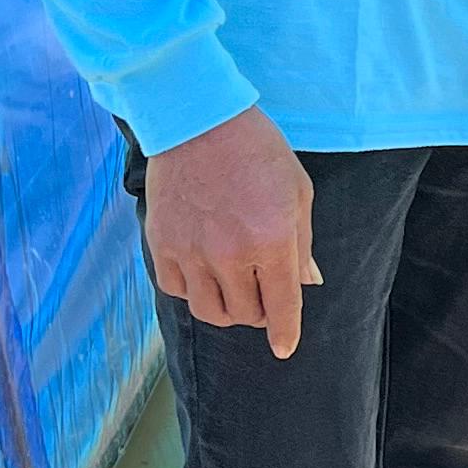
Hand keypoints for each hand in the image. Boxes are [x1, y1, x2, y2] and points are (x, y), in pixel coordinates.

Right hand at [143, 107, 319, 357]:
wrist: (198, 119)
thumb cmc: (257, 150)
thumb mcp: (298, 191)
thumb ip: (303, 243)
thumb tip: (307, 283)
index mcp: (272, 241)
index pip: (281, 307)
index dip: (284, 333)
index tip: (284, 348)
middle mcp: (230, 253)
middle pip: (245, 314)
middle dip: (259, 311)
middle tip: (262, 292)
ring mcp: (191, 251)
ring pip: (208, 311)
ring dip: (226, 308)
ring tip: (233, 289)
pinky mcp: (161, 243)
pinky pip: (177, 289)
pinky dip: (193, 290)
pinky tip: (203, 272)